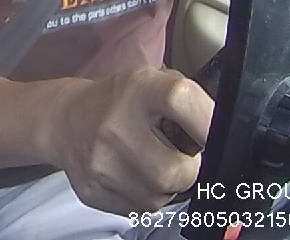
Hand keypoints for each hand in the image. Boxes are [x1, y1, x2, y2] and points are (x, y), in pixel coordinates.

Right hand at [52, 67, 212, 214]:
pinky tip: (129, 173)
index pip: (182, 100)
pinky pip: (140, 208)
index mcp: (138, 89)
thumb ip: (190, 101)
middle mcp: (115, 125)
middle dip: (187, 169)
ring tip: (148, 162)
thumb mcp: (151, 81)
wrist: (65, 121)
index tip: (215, 137)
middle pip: (179, 171)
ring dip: (165, 185)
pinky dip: (143, 195)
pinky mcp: (93, 191)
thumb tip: (224, 133)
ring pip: (162, 196)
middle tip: (174, 154)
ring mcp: (101, 163)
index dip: (208, 123)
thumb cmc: (121, 101)